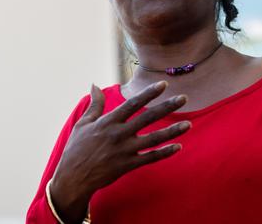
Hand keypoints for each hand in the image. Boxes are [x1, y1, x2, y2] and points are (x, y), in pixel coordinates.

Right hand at [50, 81, 190, 223]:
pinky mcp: (128, 165)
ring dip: (172, 131)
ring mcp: (124, 151)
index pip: (132, 103)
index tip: (163, 85)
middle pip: (148, 118)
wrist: (73, 177)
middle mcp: (119, 134)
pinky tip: (178, 146)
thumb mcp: (83, 123)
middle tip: (184, 98)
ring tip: (188, 124)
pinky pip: (150, 158)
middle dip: (167, 107)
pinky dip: (164, 153)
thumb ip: (95, 105)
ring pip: (153, 139)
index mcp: (108, 122)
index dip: (149, 93)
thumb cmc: (76, 148)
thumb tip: (94, 84)